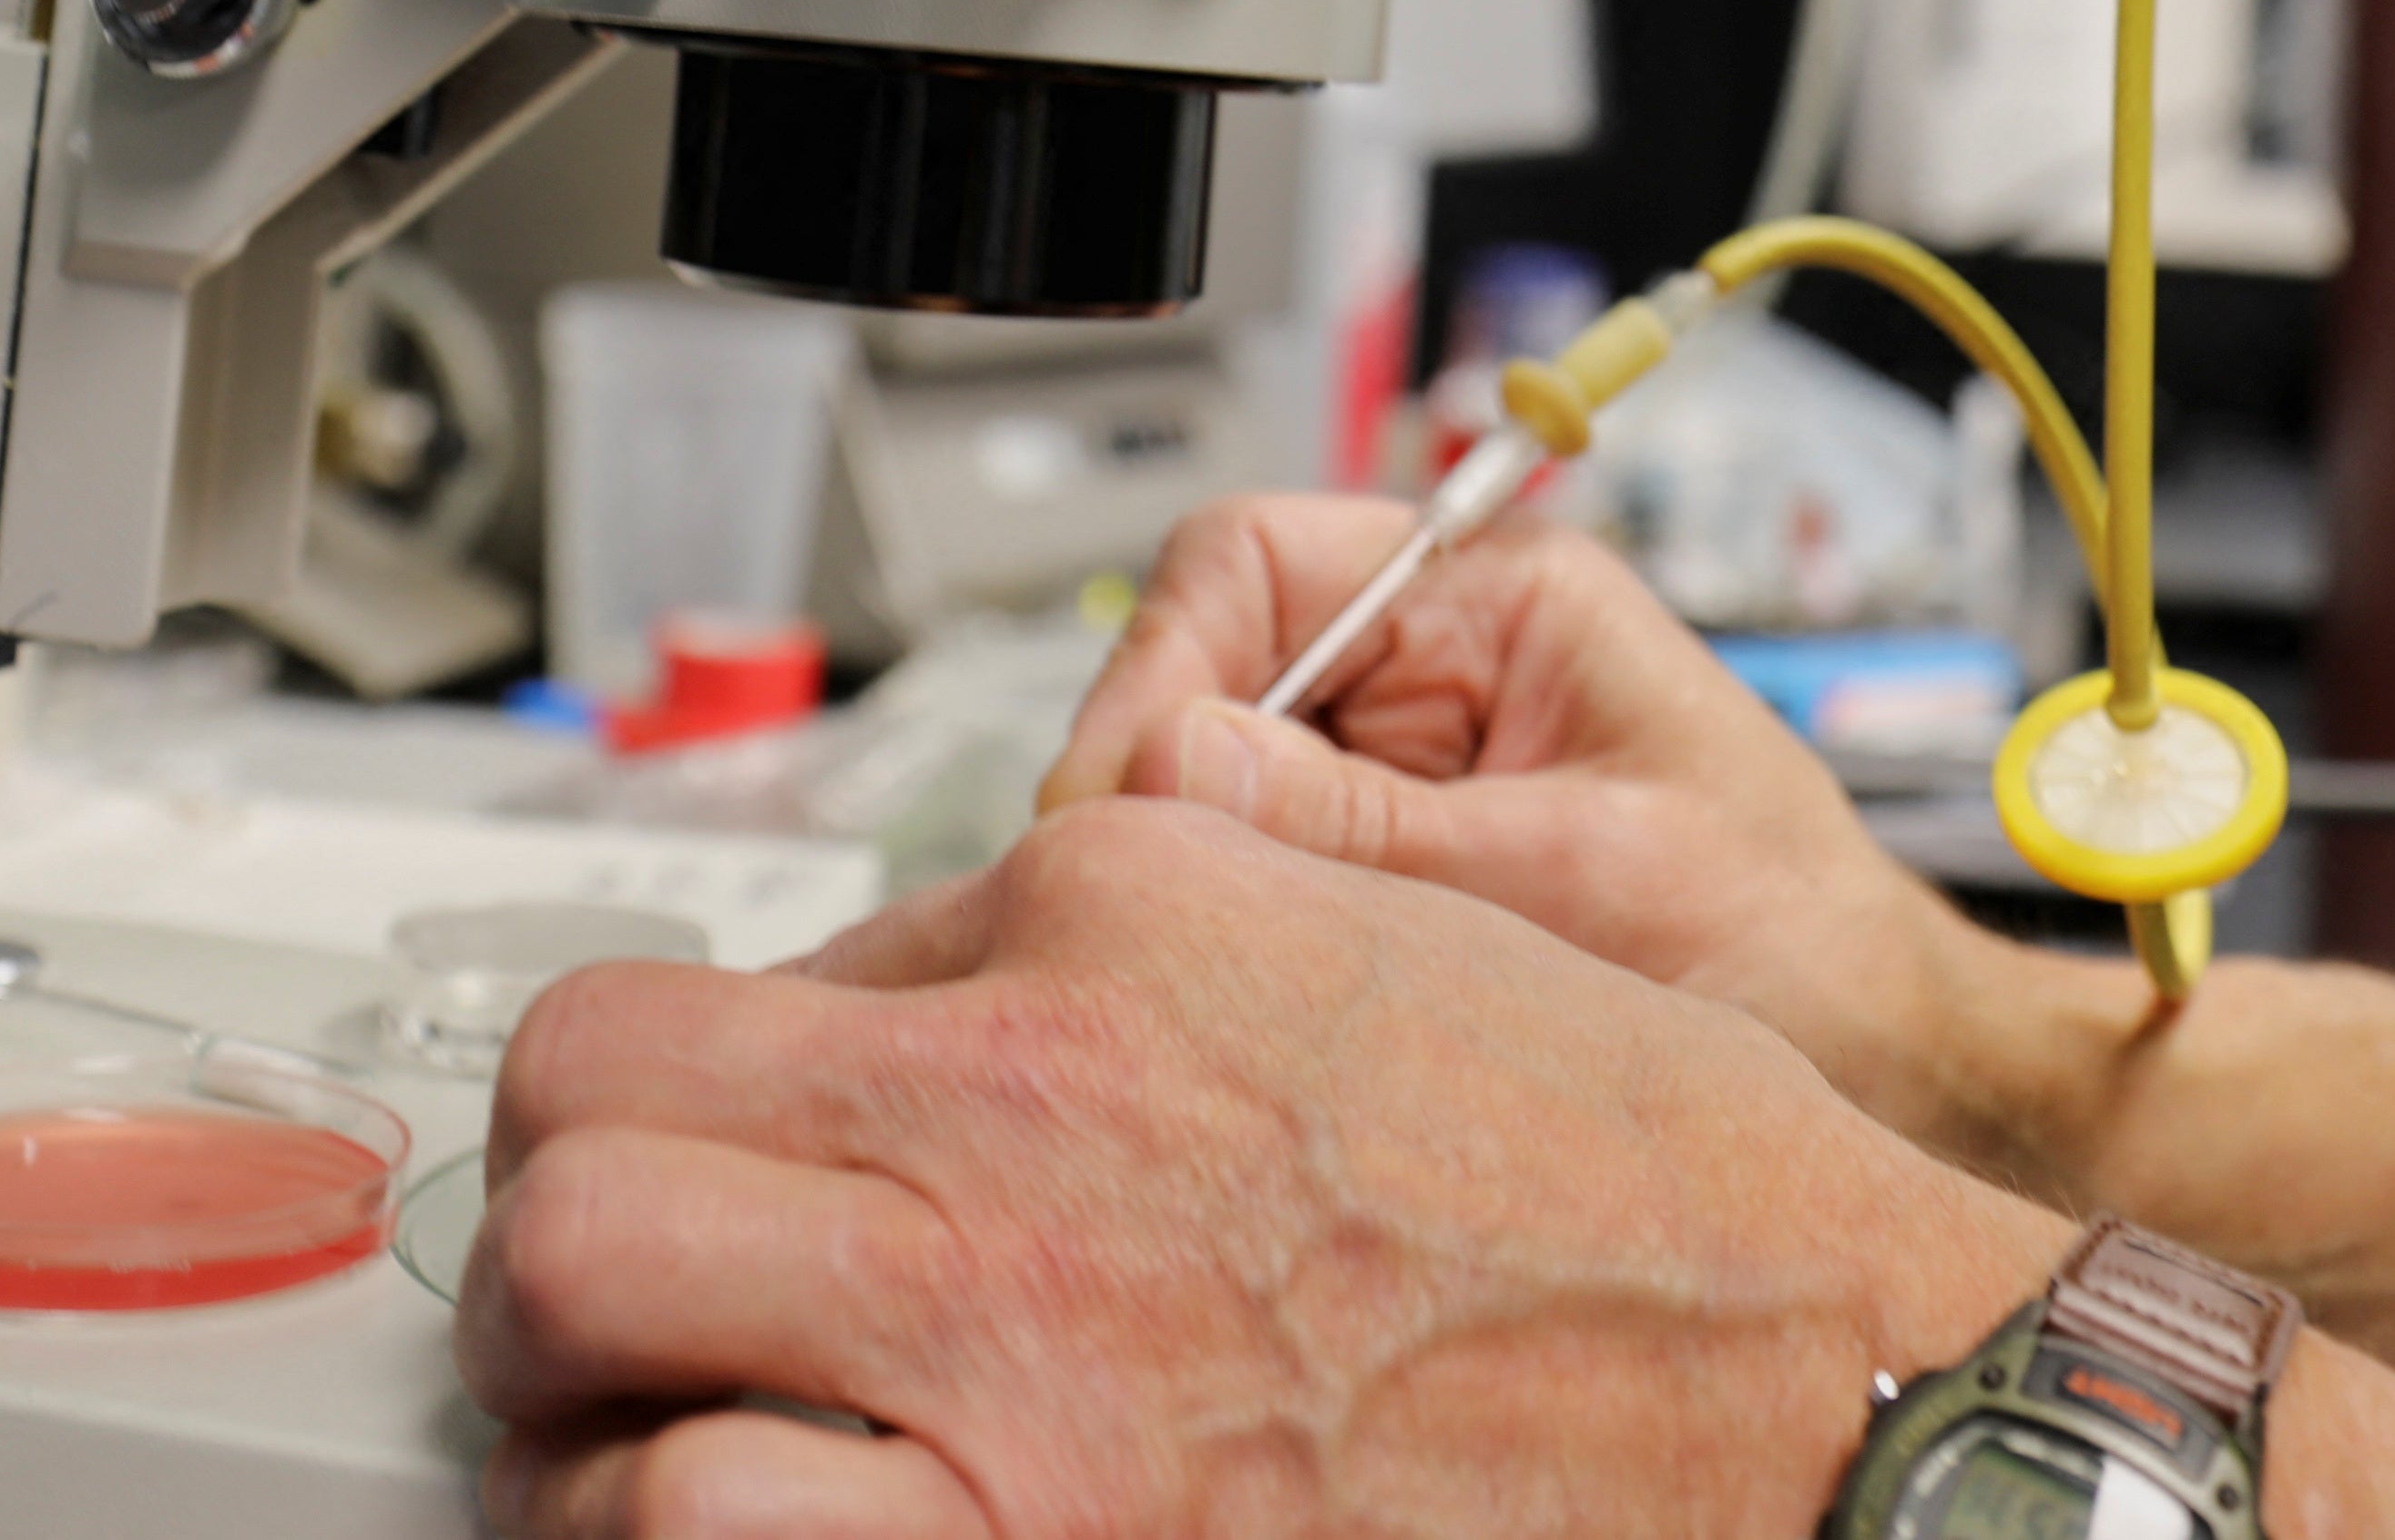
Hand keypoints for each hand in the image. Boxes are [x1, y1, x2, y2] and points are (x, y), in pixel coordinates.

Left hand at [462, 792, 2065, 1537]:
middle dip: (574, 1209)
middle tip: (625, 1300)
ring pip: (573, 1300)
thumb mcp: (1395, 956)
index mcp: (1119, 916)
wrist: (1821, 1409)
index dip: (736, 1095)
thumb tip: (925, 1013)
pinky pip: (680, 1531)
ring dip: (583, 1394)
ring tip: (648, 1447)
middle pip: (590, 1101)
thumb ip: (1133, 958)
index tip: (759, 1173)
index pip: (757, 968)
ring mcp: (1005, 1335)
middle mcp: (1023, 1092)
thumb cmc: (1660, 1214)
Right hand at [1040, 494, 2026, 1156]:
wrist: (1886, 1067)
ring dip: (1193, 870)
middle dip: (1157, 783)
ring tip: (1198, 971)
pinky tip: (1243, 1006)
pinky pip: (1262, 880)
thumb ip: (1373, 830)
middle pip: (1205, 674)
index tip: (1127, 790)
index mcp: (1500, 599)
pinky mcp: (1392, 877)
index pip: (1254, 561)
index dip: (1164, 664)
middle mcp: (1435, 667)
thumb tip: (1173, 763)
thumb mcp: (1580, 874)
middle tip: (1133, 910)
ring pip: (1214, 787)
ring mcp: (1404, 776)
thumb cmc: (1796, 941)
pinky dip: (1233, 935)